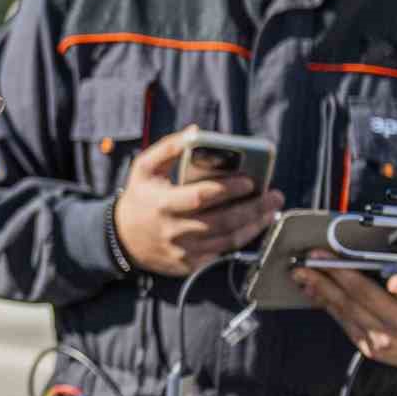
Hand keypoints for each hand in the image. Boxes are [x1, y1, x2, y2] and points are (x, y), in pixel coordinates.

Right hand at [114, 127, 283, 277]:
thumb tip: (196, 131)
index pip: (202, 196)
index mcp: (163, 204)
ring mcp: (183, 251)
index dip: (229, 189)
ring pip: (227, 240)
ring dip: (254, 225)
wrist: (122, 239)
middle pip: (222, 221)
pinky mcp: (189, 264)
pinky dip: (241, 240)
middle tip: (274, 195)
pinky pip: (221, 253)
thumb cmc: (139, 197)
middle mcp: (174, 230)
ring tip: (271, 210)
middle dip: (253, 208)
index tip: (251, 181)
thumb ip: (168, 147)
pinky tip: (253, 226)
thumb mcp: (144, 168)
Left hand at [293, 255, 396, 375]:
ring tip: (302, 270)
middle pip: (367, 298)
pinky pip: (344, 323)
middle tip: (316, 256)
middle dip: (339, 274)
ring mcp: (385, 340)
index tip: (394, 279)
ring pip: (348, 310)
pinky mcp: (372, 348)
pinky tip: (312, 288)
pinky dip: (326, 304)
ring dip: (322, 288)